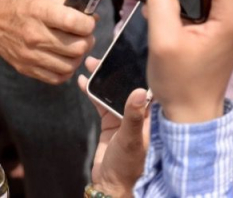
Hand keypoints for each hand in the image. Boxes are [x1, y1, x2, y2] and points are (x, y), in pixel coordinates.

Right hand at [0, 0, 96, 83]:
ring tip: (74, 46)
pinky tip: (63, 58)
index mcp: (39, 12)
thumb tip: (93, 18)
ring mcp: (29, 55)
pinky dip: (66, 70)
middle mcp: (34, 35)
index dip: (88, 23)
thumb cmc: (16, 3)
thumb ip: (68, 5)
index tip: (88, 21)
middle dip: (87, 40)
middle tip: (84, 34)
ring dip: (78, 57)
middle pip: (77, 47)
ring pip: (70, 65)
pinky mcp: (26, 68)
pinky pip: (56, 78)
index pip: (74, 23)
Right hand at [80, 57, 150, 197]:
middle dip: (116, 67)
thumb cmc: (127, 165)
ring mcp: (123, 115)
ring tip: (90, 62)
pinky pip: (100, 101)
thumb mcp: (131, 139)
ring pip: (112, 88)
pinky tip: (83, 81)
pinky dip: (92, 91)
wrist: (111, 184)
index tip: (127, 49)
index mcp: (149, 113)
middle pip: (127, 81)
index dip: (137, 65)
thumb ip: (134, 116)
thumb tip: (139, 91)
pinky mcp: (110, 122)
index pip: (145, 82)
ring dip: (102, 76)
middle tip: (104, 52)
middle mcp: (138, 111)